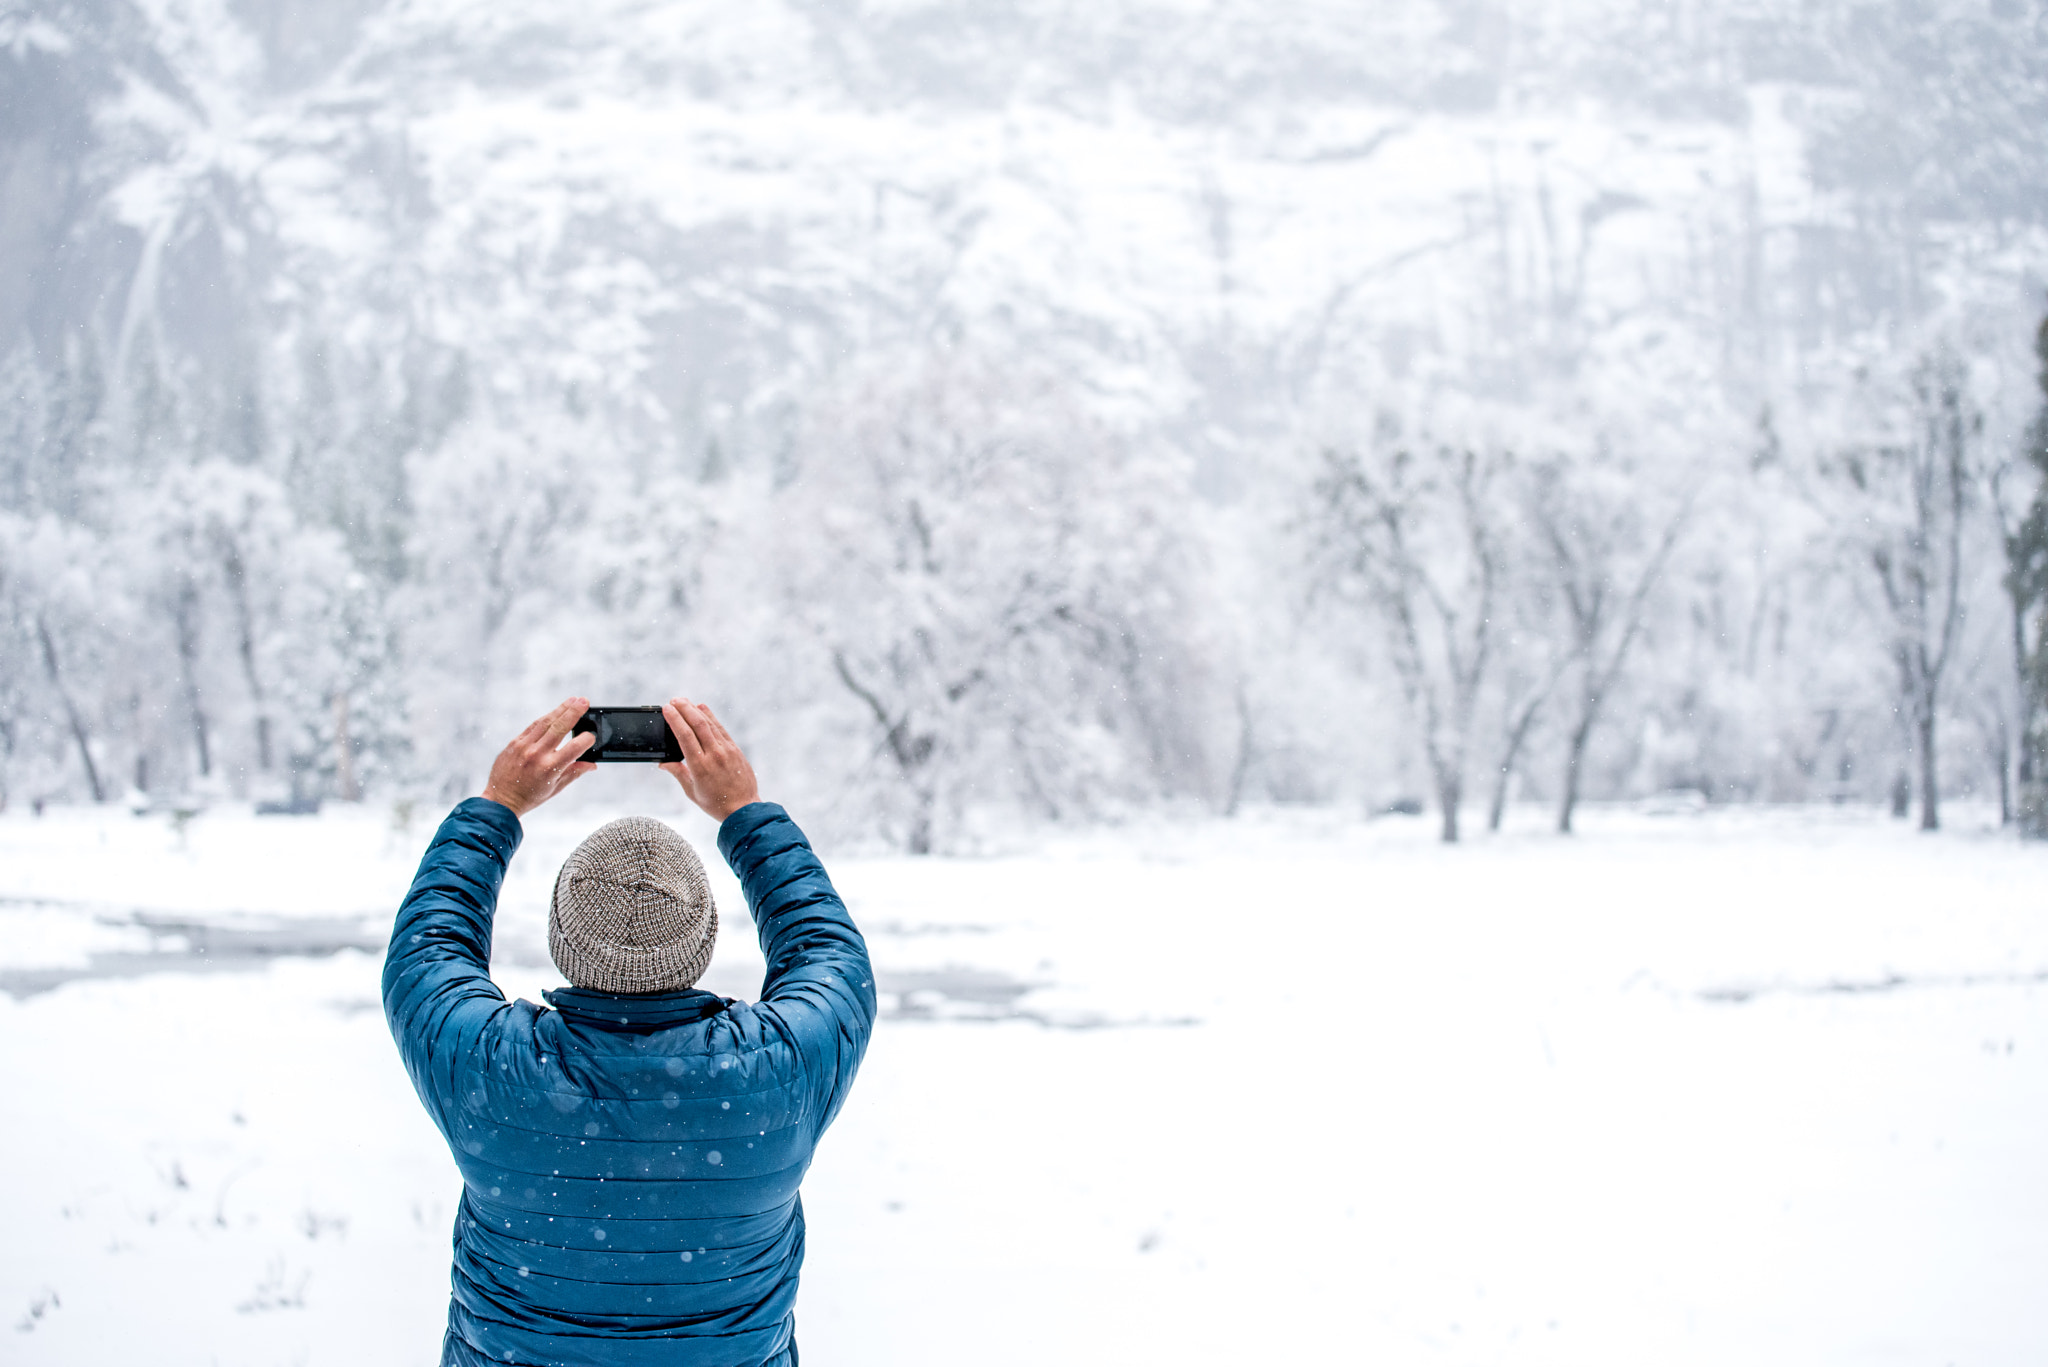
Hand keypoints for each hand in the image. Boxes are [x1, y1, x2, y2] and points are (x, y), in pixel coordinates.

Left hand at [480, 697, 597, 817]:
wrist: (500, 800)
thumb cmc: (530, 797)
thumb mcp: (555, 788)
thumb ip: (574, 773)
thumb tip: (592, 764)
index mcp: (550, 769)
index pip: (574, 748)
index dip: (586, 740)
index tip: (592, 736)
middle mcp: (537, 755)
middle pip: (560, 728)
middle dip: (574, 713)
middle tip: (584, 701)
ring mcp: (524, 747)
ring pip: (546, 722)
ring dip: (561, 709)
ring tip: (573, 700)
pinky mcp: (514, 743)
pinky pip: (533, 726)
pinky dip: (546, 718)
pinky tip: (555, 712)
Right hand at [659, 698, 760, 821]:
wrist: (744, 809)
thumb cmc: (715, 803)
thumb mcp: (691, 791)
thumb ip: (678, 773)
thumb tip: (662, 763)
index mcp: (700, 766)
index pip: (685, 736)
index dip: (675, 719)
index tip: (667, 709)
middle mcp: (714, 755)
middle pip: (697, 725)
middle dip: (684, 709)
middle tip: (674, 700)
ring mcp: (727, 750)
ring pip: (710, 724)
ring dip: (696, 710)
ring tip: (685, 701)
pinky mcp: (735, 749)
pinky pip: (721, 729)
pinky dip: (711, 717)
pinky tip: (703, 709)